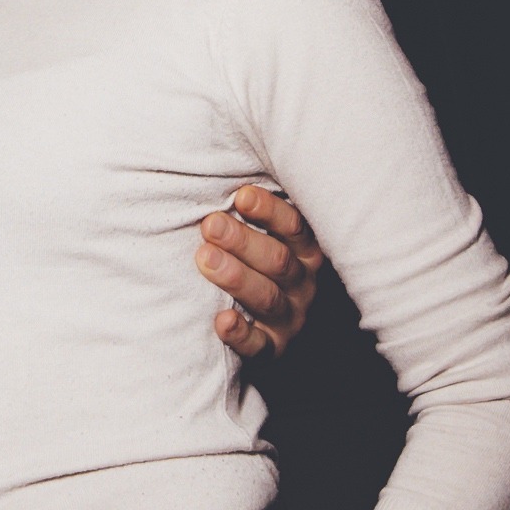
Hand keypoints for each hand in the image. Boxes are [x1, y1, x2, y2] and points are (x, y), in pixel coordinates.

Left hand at [198, 185, 322, 358]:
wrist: (257, 321)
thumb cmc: (250, 258)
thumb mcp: (260, 231)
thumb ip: (248, 207)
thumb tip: (220, 160)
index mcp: (304, 249)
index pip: (295, 227)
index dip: (269, 211)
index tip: (241, 197)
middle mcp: (302, 283)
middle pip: (278, 261)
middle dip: (243, 241)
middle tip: (211, 225)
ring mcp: (289, 317)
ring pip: (267, 298)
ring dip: (236, 277)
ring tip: (205, 259)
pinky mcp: (271, 348)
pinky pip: (259, 346)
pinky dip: (241, 334)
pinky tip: (222, 321)